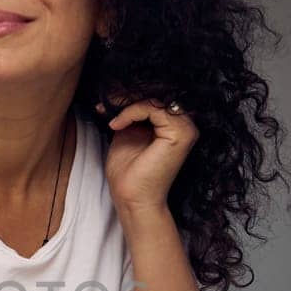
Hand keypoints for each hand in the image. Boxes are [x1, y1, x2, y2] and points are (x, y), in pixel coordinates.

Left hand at [98, 96, 198, 212]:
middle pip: (157, 92)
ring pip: (155, 97)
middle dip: (127, 92)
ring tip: (109, 112)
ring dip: (127, 101)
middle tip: (104, 98)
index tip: (104, 100)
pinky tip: (116, 125)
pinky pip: (153, 107)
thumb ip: (131, 113)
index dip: (129, 92)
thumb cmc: (129, 172)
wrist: (132, 198)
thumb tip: (120, 91)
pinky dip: (131, 112)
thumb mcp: (127, 132)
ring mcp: (186, 128)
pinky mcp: (180, 133)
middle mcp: (185, 124)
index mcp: (175, 124)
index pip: (155, 95)